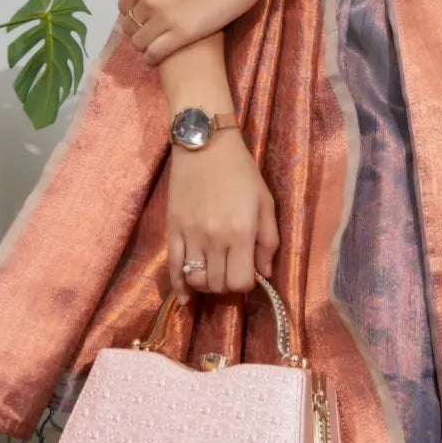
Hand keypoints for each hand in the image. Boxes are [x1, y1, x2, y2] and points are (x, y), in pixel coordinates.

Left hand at [119, 0, 268, 62]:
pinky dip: (151, 59)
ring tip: (153, 46)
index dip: (132, 14)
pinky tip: (154, 58)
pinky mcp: (183, 34)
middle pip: (130, 25)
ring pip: (139, 42)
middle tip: (149, 33)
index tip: (142, 19)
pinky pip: (154, 53)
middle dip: (136, 30)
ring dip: (143, 46)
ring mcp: (165, 17)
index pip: (124, 5)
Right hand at [167, 132, 278, 295]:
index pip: (241, 281)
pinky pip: (172, 267)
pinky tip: (185, 297)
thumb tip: (266, 273)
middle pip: (218, 284)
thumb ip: (268, 240)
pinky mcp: (172, 230)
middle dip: (227, 285)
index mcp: (241, 232)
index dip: (247, 284)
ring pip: (196, 279)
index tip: (248, 273)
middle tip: (231, 271)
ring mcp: (191, 235)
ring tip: (213, 273)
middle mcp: (215, 239)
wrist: (204, 145)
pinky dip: (179, 286)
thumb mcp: (265, 202)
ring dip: (207, 284)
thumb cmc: (241, 172)